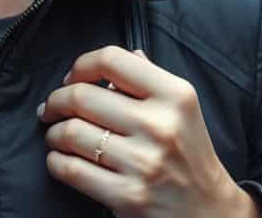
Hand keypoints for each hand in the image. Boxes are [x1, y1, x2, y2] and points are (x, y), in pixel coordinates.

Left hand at [40, 48, 260, 217]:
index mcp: (175, 95)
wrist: (209, 210)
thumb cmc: (188, 153)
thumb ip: (149, 79)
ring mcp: (144, 162)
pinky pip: (70, 169)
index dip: (81, 66)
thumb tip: (119, 58)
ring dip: (53, 133)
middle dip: (56, 102)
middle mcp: (161, 125)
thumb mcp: (181, 109)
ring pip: (70, 132)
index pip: (112, 59)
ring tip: (57, 135)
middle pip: (81, 96)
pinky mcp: (128, 196)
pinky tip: (61, 159)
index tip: (71, 79)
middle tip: (51, 109)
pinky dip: (56, 162)